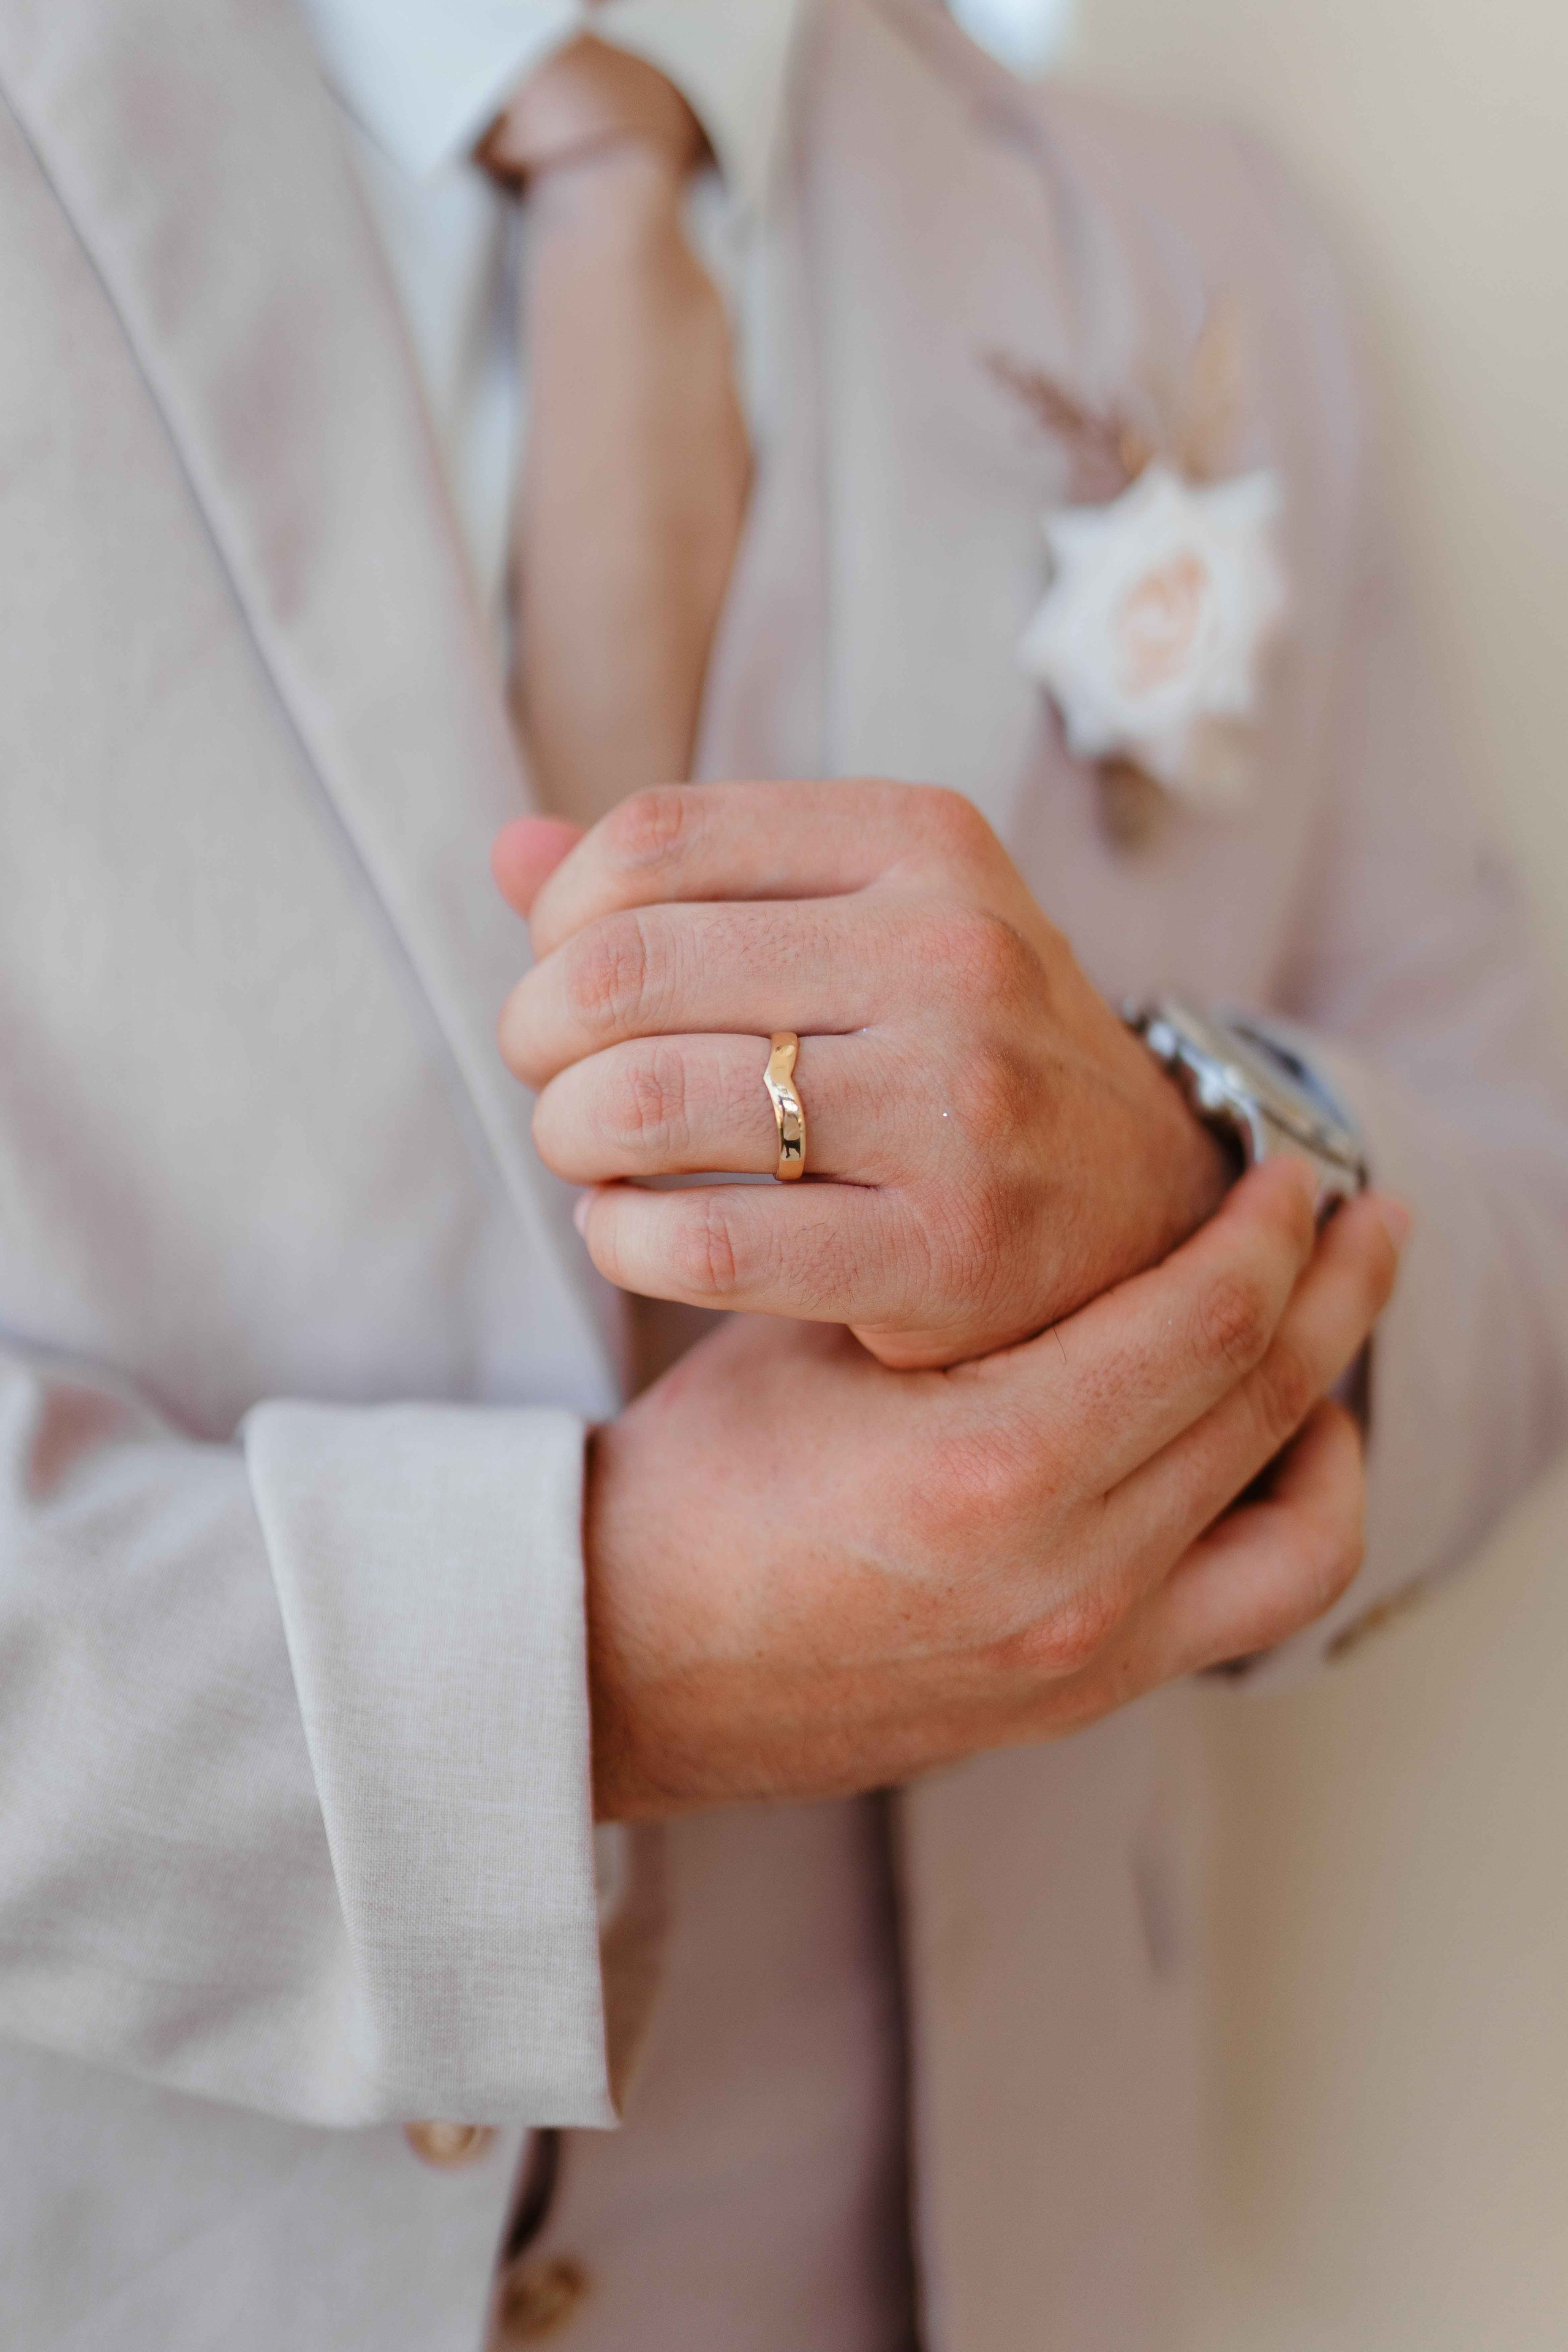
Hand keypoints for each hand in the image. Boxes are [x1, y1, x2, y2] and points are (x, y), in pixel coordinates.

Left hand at [495, 782, 1229, 1367]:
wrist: (1148, 1205)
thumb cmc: (963, 1049)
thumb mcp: (873, 919)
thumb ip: (699, 883)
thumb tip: (510, 851)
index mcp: (927, 842)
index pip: (656, 837)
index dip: (561, 918)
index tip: (563, 976)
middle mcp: (957, 956)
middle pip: (628, 967)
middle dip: (540, 1034)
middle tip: (552, 1076)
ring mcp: (962, 1106)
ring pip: (648, 1102)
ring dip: (568, 1135)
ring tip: (586, 1152)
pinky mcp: (948, 1251)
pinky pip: (705, 1242)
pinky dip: (623, 1240)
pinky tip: (633, 1230)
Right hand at [582, 1161, 1406, 1817]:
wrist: (621, 1660)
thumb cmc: (696, 1483)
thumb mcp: (814, 1344)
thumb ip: (952, 1279)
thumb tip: (1075, 1180)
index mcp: (993, 1469)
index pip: (1204, 1319)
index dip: (1265, 1227)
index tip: (1289, 1162)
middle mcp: (1068, 1579)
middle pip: (1268, 1403)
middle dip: (1334, 1291)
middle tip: (1363, 1213)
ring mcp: (1086, 1655)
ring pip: (1295, 1519)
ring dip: (1329, 1408)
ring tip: (1332, 1338)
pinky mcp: (1079, 1694)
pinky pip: (1249, 1606)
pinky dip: (1287, 1519)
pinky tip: (1261, 1456)